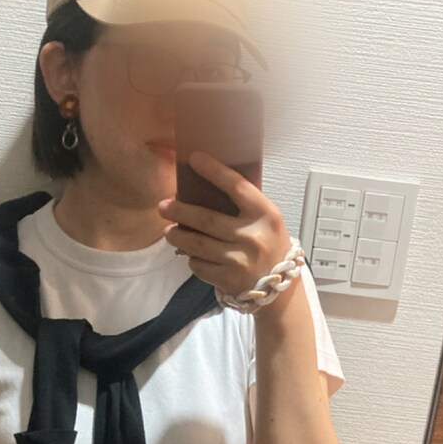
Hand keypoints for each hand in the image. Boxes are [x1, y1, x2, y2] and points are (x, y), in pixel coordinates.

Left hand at [157, 151, 294, 297]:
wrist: (278, 285)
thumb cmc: (268, 244)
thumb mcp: (265, 219)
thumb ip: (242, 205)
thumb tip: (202, 188)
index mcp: (264, 214)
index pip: (236, 187)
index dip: (214, 171)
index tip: (194, 158)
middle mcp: (252, 236)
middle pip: (207, 219)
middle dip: (180, 212)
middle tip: (163, 207)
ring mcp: (239, 260)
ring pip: (198, 244)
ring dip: (178, 236)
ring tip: (169, 231)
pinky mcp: (228, 279)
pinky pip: (200, 266)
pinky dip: (193, 259)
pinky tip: (192, 255)